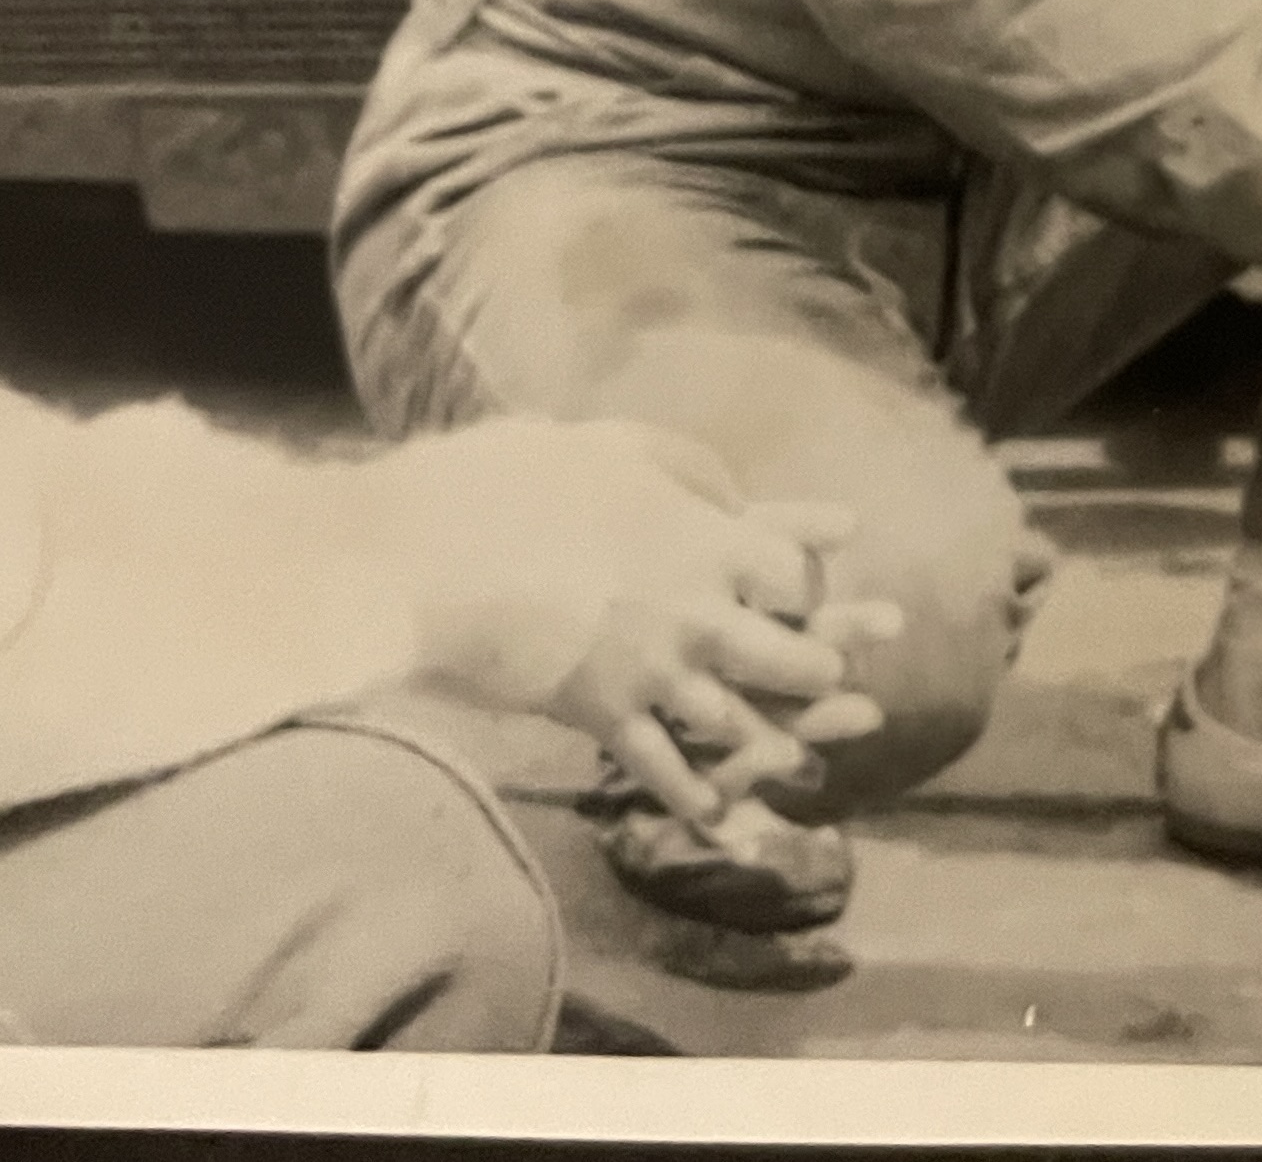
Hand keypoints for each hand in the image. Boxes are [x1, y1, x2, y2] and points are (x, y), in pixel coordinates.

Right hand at [395, 421, 904, 830]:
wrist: (425, 558)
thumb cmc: (508, 483)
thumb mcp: (608, 445)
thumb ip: (680, 465)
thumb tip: (731, 492)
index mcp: (702, 538)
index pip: (794, 574)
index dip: (807, 583)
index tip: (807, 587)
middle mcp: (697, 612)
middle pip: (793, 656)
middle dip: (820, 669)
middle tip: (836, 678)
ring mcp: (653, 671)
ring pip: (742, 720)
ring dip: (776, 741)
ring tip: (799, 756)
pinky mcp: (602, 716)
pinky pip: (664, 769)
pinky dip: (697, 797)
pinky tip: (721, 816)